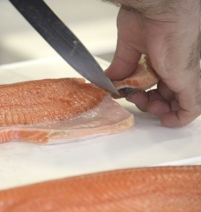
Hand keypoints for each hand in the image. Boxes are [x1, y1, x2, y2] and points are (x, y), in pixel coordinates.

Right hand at [105, 1, 200, 126]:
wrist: (154, 9)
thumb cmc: (146, 17)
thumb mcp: (128, 48)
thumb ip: (121, 67)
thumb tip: (109, 80)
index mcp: (163, 58)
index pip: (159, 82)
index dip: (145, 93)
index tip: (131, 94)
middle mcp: (176, 66)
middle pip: (168, 94)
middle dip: (150, 103)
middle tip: (136, 98)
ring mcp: (183, 74)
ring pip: (179, 102)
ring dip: (160, 110)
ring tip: (144, 104)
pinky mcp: (186, 80)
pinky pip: (190, 106)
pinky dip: (179, 118)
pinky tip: (167, 121)